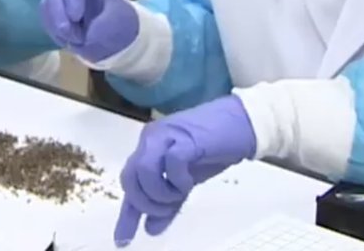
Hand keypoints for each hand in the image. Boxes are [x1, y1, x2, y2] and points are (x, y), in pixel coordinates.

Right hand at [41, 0, 138, 62]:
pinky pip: (45, 19)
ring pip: (46, 5)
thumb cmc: (117, 24)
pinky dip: (53, 31)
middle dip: (61, 15)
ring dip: (57, 26)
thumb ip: (101, 27)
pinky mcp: (51, 11)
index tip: (76, 18)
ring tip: (75, 40)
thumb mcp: (118, 23)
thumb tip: (86, 35)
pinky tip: (67, 39)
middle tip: (74, 36)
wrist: (112, 38)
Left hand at [114, 95, 256, 245]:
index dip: (126, 215)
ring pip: (144, 171)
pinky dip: (178, 180)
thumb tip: (151, 229)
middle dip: (146, 203)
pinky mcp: (186, 138)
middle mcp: (150, 139)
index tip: (122, 241)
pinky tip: (188, 182)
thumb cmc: (212, 149)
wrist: (240, 124)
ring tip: (180, 194)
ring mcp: (166, 135)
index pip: (129, 183)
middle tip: (167, 208)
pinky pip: (171, 163)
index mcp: (147, 148)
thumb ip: (167, 204)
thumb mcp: (185, 182)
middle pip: (129, 178)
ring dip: (161, 193)